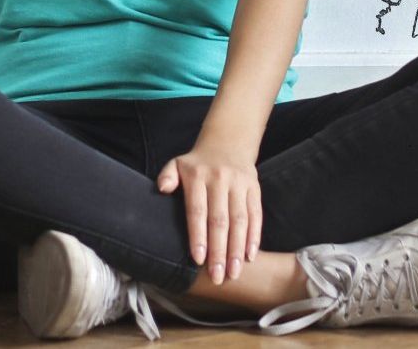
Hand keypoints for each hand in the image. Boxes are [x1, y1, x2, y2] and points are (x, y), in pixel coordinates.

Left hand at [157, 138, 260, 285]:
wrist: (228, 141)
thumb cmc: (198, 163)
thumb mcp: (178, 164)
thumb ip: (168, 176)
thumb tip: (162, 188)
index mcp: (198, 175)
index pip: (197, 210)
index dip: (198, 236)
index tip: (198, 260)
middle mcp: (220, 179)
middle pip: (220, 220)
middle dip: (219, 251)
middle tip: (217, 277)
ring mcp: (239, 183)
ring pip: (239, 220)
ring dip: (237, 249)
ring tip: (234, 273)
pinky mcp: (254, 188)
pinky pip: (256, 214)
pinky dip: (254, 236)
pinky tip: (250, 256)